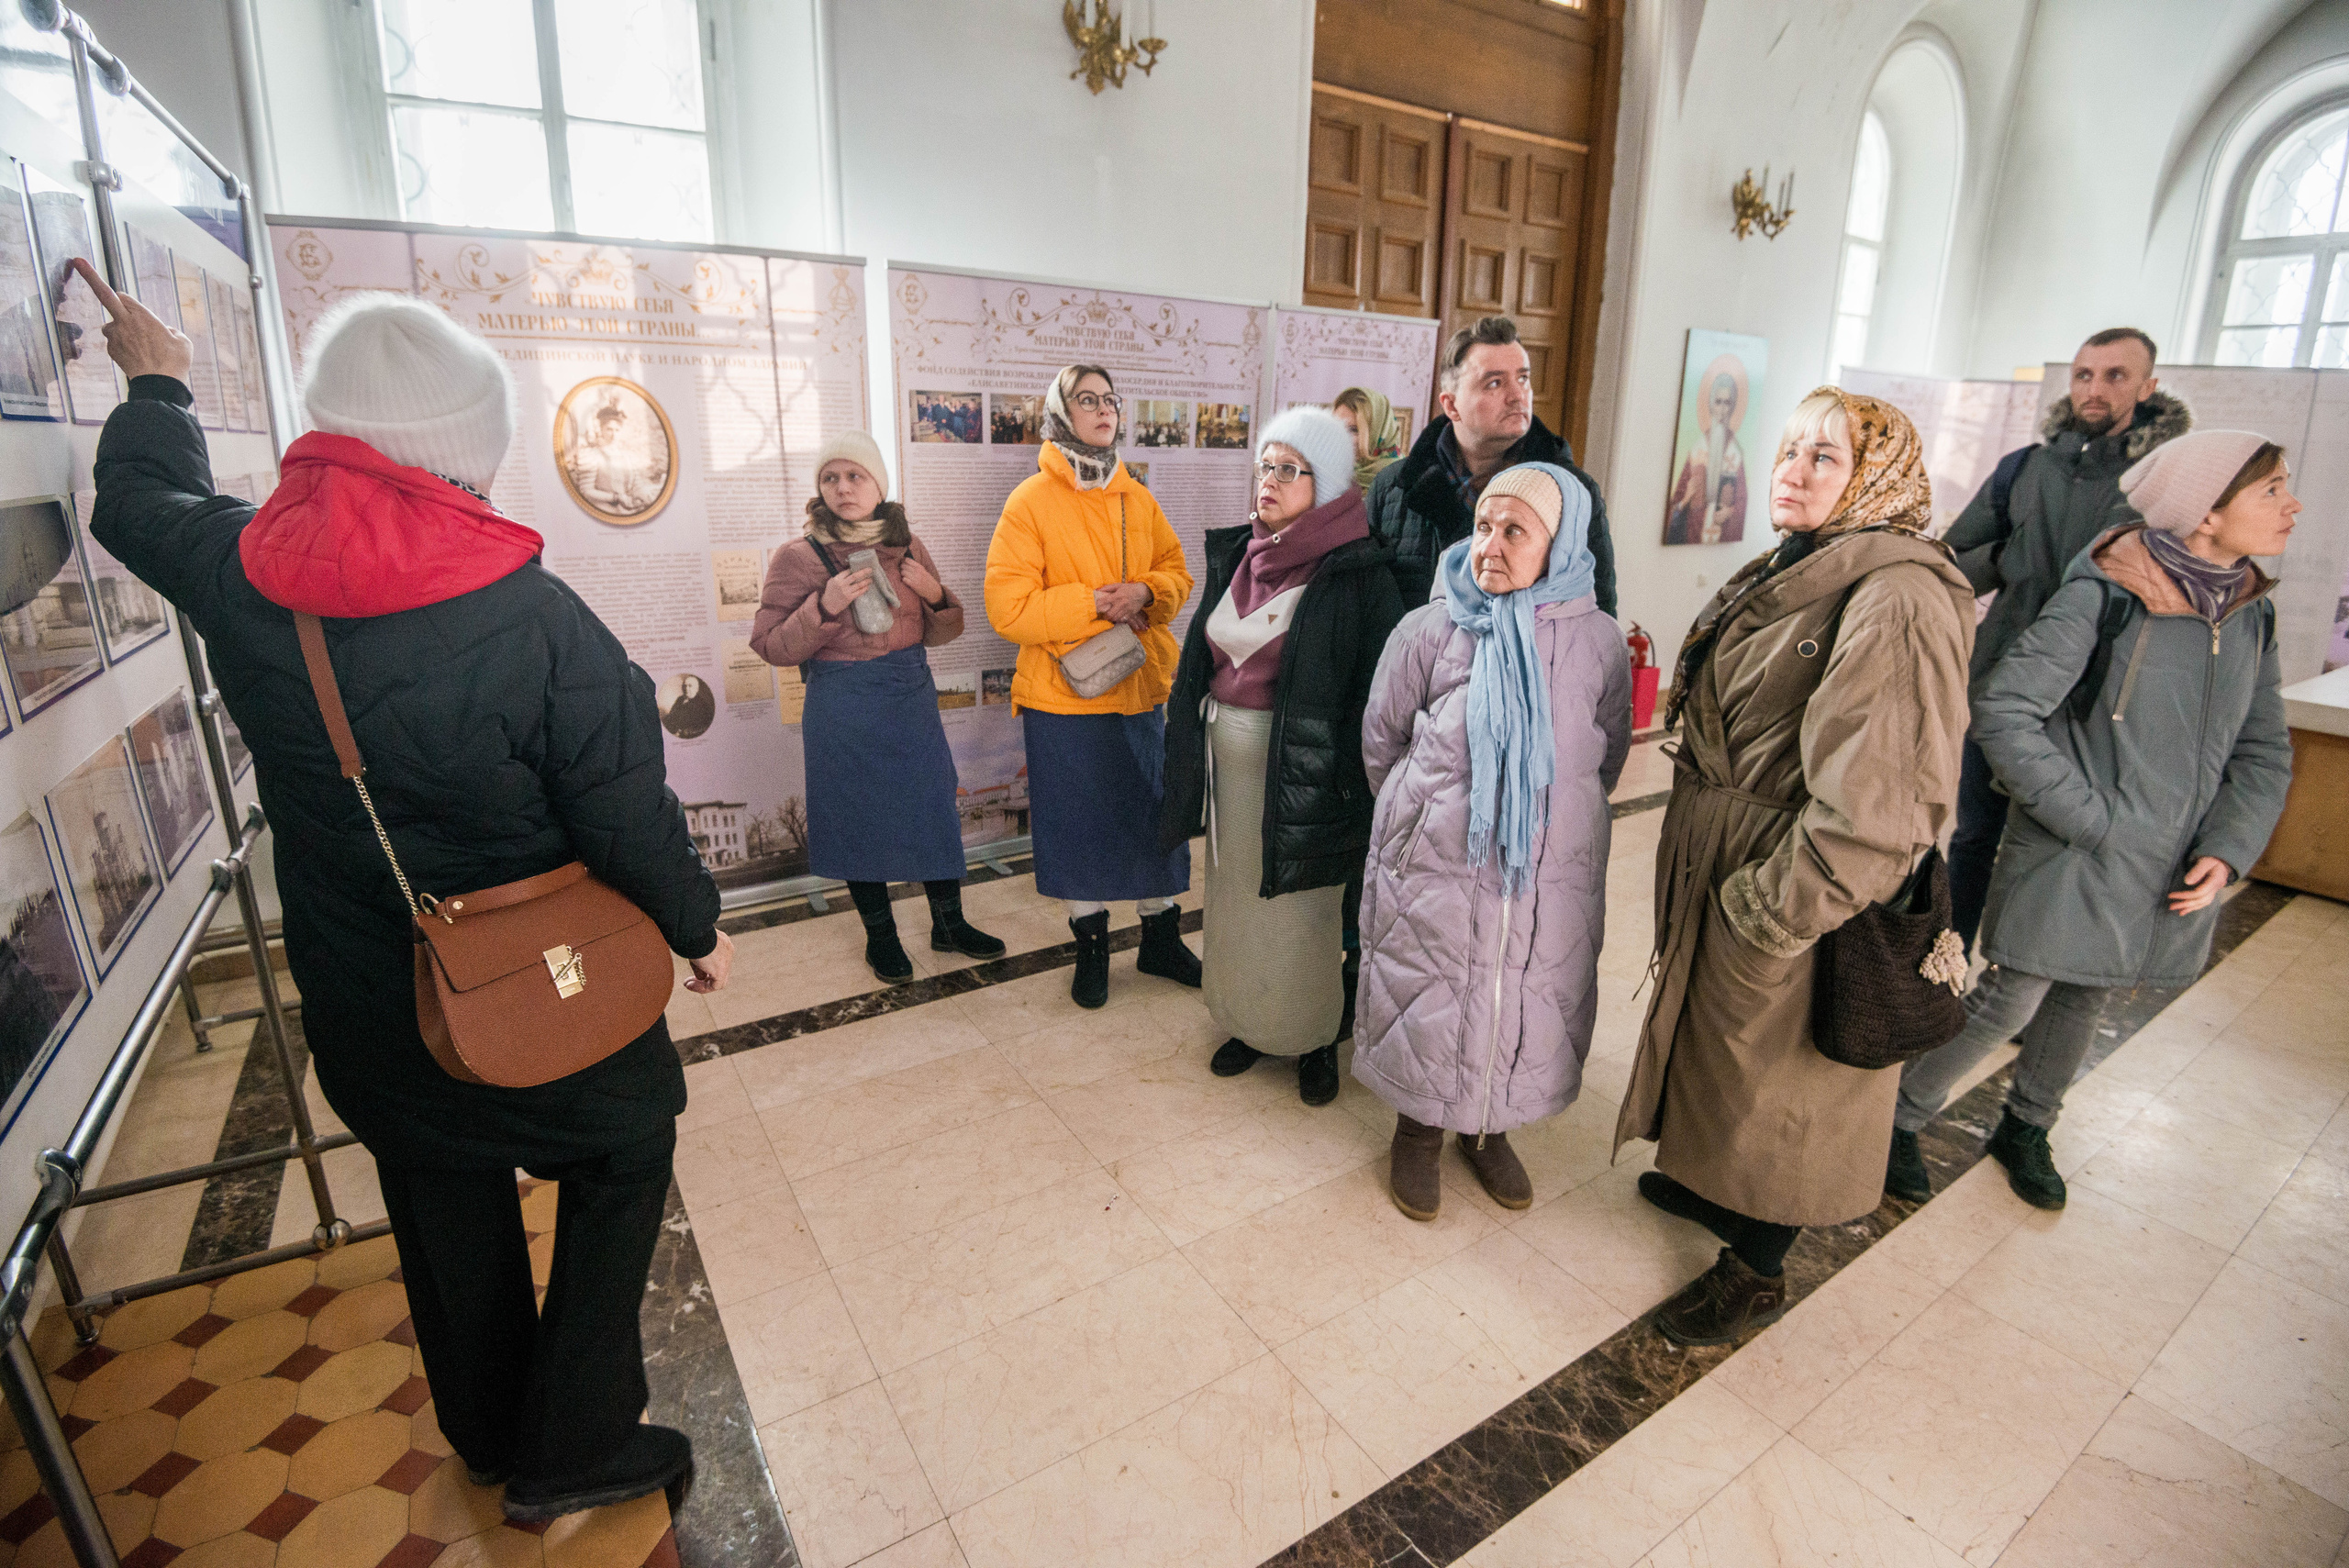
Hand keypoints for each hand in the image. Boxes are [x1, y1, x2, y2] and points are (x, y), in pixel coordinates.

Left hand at [70, 257, 191, 382]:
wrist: (159, 385)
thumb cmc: (174, 361)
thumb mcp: (182, 341)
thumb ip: (169, 330)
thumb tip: (164, 332)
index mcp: (141, 315)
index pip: (122, 296)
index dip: (124, 299)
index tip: (120, 296)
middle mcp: (123, 322)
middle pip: (104, 295)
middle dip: (91, 276)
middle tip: (77, 260)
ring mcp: (114, 337)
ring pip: (112, 327)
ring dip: (121, 331)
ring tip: (143, 348)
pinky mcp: (111, 351)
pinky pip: (115, 343)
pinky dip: (125, 347)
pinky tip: (140, 358)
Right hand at [684, 929, 733, 992]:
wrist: (694, 930)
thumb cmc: (690, 933)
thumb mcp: (695, 946)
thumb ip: (699, 962)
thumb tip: (700, 977)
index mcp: (722, 942)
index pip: (717, 959)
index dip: (705, 967)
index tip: (692, 969)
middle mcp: (727, 950)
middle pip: (718, 969)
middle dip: (704, 977)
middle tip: (689, 981)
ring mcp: (727, 960)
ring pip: (719, 979)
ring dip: (702, 985)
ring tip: (688, 985)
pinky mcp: (721, 970)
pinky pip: (715, 985)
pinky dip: (702, 988)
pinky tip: (689, 985)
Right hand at [820, 567, 873, 615]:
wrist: (828, 605)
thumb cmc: (830, 592)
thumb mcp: (832, 582)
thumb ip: (840, 577)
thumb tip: (850, 571)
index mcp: (837, 579)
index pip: (848, 571)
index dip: (855, 569)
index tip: (861, 567)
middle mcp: (842, 584)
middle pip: (855, 576)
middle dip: (863, 572)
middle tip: (870, 569)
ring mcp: (846, 591)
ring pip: (859, 584)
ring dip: (866, 581)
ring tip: (870, 579)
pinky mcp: (849, 598)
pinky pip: (859, 592)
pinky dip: (864, 589)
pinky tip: (867, 587)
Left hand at [898, 553, 943, 605]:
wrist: (933, 590)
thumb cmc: (927, 580)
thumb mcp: (924, 571)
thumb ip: (916, 567)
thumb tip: (905, 561)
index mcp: (920, 567)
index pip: (907, 560)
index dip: (903, 561)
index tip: (903, 563)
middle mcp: (917, 571)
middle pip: (903, 566)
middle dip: (902, 568)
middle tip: (904, 571)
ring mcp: (915, 578)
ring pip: (903, 572)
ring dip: (903, 574)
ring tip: (906, 576)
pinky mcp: (913, 585)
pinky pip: (904, 579)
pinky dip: (904, 580)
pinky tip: (906, 581)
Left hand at [1093, 582, 1151, 625]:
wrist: (1142, 592)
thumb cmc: (1129, 588)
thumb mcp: (1118, 585)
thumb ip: (1107, 588)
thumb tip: (1097, 590)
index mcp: (1117, 595)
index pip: (1104, 601)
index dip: (1098, 605)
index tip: (1095, 607)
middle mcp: (1121, 603)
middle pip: (1110, 614)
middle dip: (1105, 616)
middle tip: (1103, 615)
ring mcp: (1126, 609)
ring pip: (1116, 618)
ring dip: (1111, 618)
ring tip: (1109, 617)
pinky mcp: (1131, 613)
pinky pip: (1123, 619)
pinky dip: (1119, 619)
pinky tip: (1117, 617)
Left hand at [2166, 856, 2230, 915]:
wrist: (2222, 862)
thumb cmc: (2211, 860)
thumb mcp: (2204, 862)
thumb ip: (2197, 871)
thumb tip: (2187, 882)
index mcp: (2215, 880)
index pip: (2200, 892)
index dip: (2185, 895)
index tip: (2171, 895)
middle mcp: (2216, 888)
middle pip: (2201, 900)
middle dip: (2186, 904)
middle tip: (2171, 907)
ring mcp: (2215, 891)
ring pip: (2203, 903)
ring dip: (2190, 908)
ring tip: (2178, 911)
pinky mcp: (2211, 893)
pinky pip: (2204, 902)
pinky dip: (2195, 907)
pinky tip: (2186, 910)